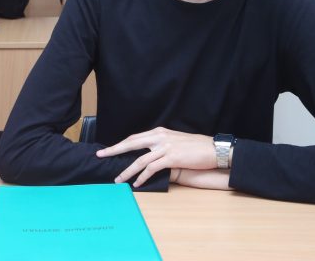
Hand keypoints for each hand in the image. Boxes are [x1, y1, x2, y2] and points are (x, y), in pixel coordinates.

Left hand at [96, 127, 217, 187]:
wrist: (213, 149)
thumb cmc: (195, 147)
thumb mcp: (174, 141)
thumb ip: (160, 145)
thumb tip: (148, 153)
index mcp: (159, 132)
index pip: (134, 137)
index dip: (120, 144)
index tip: (108, 149)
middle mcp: (159, 137)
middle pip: (131, 143)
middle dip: (114, 150)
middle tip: (101, 156)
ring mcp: (165, 147)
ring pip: (139, 160)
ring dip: (127, 171)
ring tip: (118, 180)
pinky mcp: (172, 158)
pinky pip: (152, 169)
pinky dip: (143, 177)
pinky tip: (137, 183)